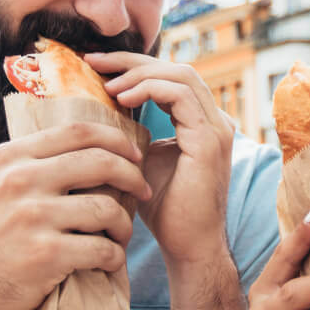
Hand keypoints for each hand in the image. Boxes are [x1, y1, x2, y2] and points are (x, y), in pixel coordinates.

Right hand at [0, 122, 150, 309]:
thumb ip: (32, 162)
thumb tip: (86, 144)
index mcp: (12, 157)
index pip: (79, 130)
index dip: (117, 139)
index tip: (134, 156)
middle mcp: (21, 180)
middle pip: (101, 162)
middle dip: (132, 176)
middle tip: (143, 190)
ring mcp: (33, 218)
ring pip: (107, 208)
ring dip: (125, 224)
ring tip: (121, 235)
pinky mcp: (45, 256)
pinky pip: (101, 250)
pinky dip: (113, 257)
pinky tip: (109, 261)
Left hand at [86, 53, 234, 266]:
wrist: (187, 248)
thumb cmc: (164, 210)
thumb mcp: (142, 160)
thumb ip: (132, 133)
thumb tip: (96, 110)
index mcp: (202, 123)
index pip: (172, 77)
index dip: (134, 66)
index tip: (96, 65)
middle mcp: (215, 120)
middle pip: (177, 68)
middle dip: (133, 60)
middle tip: (93, 60)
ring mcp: (216, 129)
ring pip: (181, 75)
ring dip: (138, 73)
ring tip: (106, 82)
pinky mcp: (209, 141)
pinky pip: (180, 96)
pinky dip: (148, 89)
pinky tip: (120, 97)